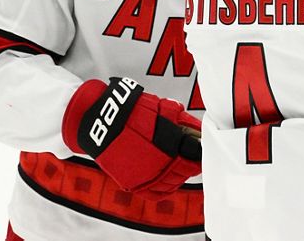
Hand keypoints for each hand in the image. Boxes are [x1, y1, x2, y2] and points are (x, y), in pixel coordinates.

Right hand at [62, 77, 201, 193]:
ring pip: (173, 183)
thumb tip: (199, 132)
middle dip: (191, 162)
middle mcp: (159, 165)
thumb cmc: (133, 113)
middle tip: (191, 155)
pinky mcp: (135, 184)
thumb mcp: (164, 110)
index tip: (200, 149)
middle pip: (186, 171)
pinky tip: (168, 179)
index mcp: (169, 146)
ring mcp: (146, 177)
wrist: (103, 122)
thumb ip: (184, 123)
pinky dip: (166, 187)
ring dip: (180, 174)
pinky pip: (157, 193)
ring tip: (179, 164)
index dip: (199, 152)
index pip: (195, 157)